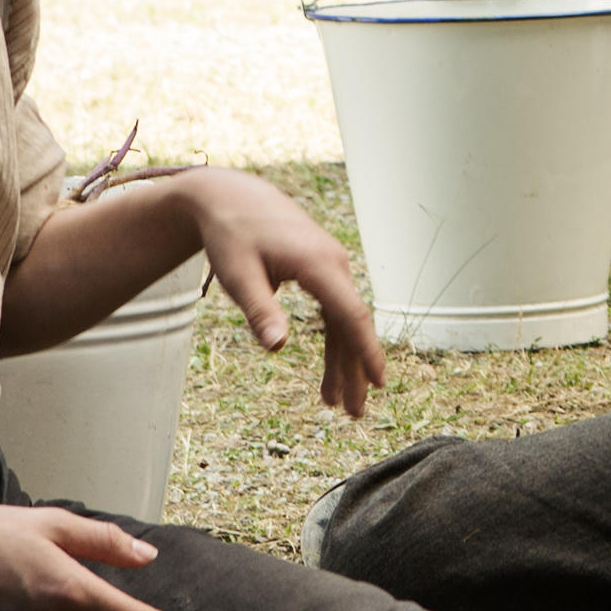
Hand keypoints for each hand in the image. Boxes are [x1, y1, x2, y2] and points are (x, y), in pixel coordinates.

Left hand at [179, 170, 386, 418]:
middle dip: (354, 371)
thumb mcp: (238, 275)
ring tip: (336, 403)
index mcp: (318, 265)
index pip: (351, 315)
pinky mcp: (320, 269)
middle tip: (354, 413)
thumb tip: (277, 349)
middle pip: (351, 325)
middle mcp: (333, 264)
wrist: (230, 196)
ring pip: (343, 321)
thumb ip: (260, 311)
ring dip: (342, 362)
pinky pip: (333, 311)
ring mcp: (330, 265)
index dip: (367, 351)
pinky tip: (329, 369)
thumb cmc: (231, 235)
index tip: (380, 382)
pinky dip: (333, 341)